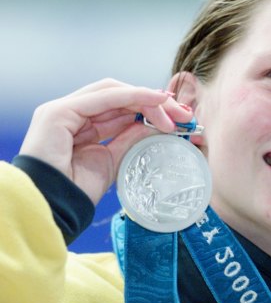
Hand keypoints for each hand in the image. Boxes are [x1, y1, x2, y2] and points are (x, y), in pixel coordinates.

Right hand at [19, 78, 192, 204]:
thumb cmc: (77, 191)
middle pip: (120, 97)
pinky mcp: (60, 112)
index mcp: (81, 125)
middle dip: (155, 103)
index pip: (120, 107)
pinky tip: (158, 100)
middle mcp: (72, 113)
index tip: (179, 120)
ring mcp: (64, 110)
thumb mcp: (114, 160)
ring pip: (115, 93)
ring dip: (150, 100)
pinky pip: (106, 97)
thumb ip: (131, 139)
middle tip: (185, 115)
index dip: (150, 109)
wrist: (52, 209)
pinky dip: (135, 96)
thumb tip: (157, 126)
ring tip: (176, 114)